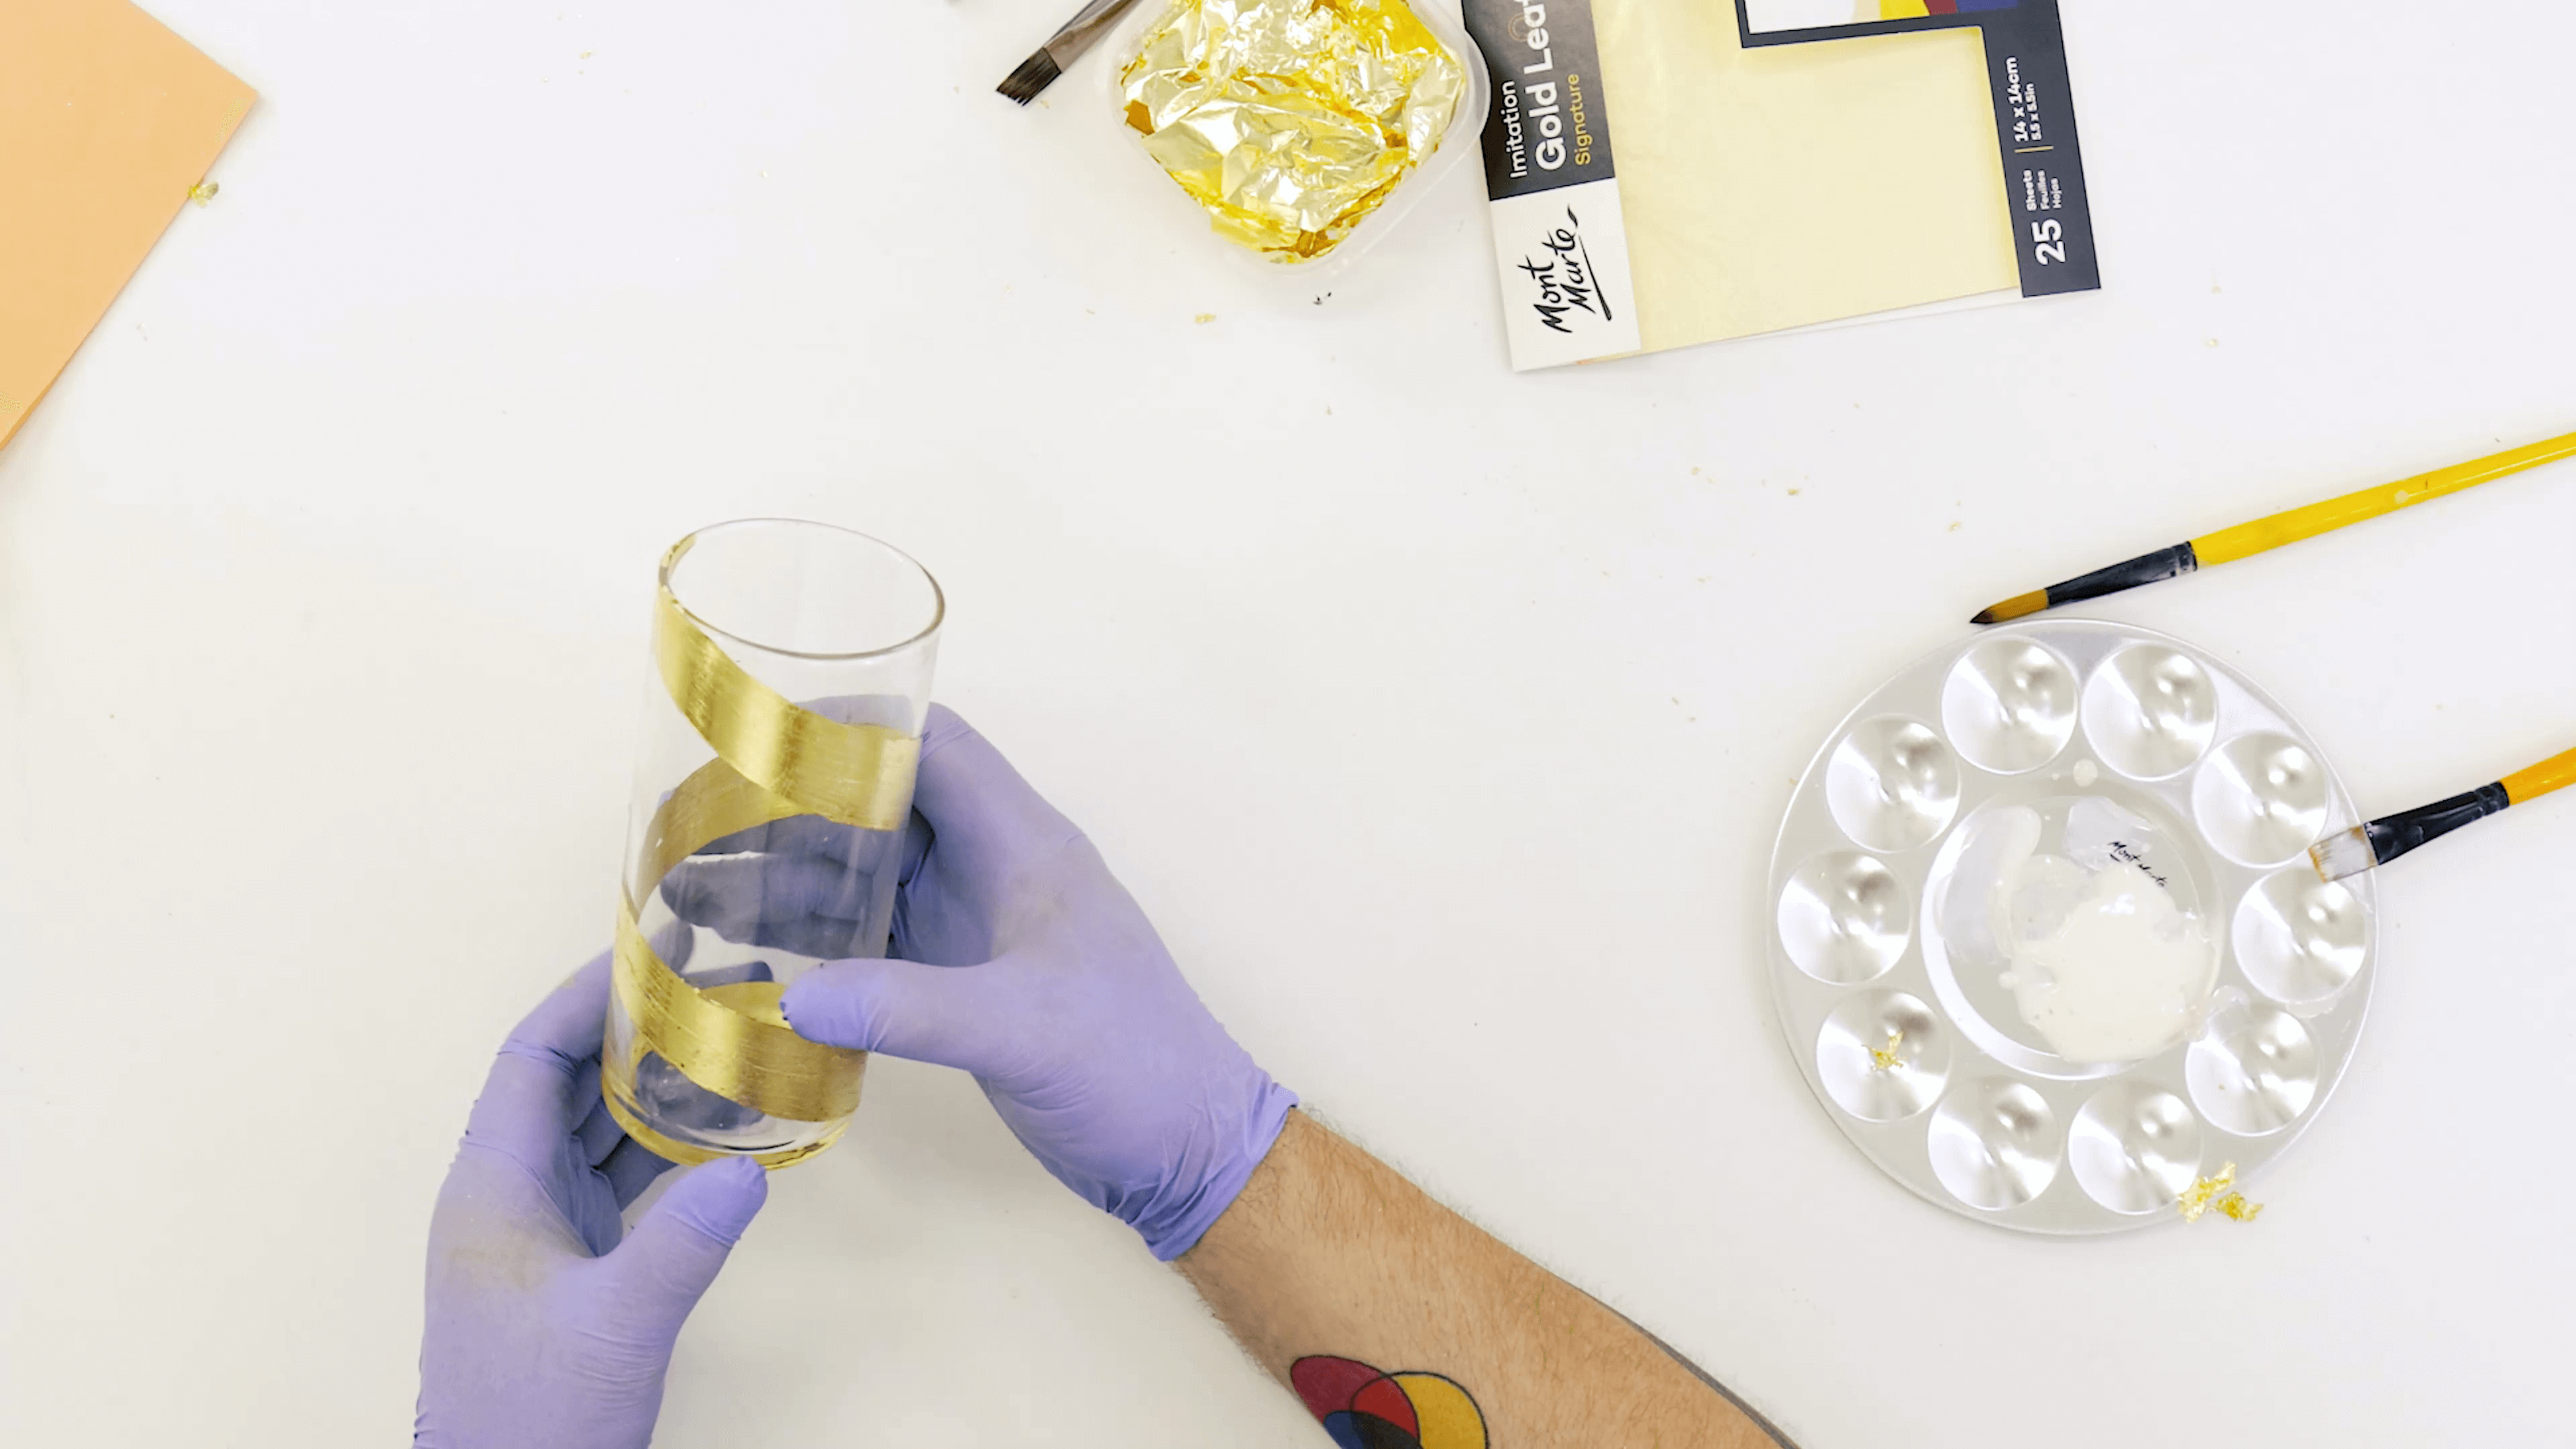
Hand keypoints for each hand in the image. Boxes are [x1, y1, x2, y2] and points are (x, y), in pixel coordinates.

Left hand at [416, 955, 768, 1447]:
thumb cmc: (531, 1421)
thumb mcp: (617, 1326)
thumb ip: (683, 1243)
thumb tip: (749, 1167)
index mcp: (491, 1189)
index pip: (527, 1057)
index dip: (581, 997)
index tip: (648, 955)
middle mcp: (505, 1197)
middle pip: (564, 1082)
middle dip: (632, 1030)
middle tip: (708, 986)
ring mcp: (533, 1233)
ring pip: (592, 1130)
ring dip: (651, 1088)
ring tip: (721, 1042)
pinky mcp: (565, 1268)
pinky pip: (612, 1180)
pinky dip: (660, 1149)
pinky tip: (716, 1137)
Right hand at [661, 705, 1295, 1259]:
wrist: (1188, 1148)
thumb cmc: (1136, 1069)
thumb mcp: (1023, 1033)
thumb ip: (911, 1011)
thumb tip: (796, 998)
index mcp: (1025, 847)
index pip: (936, 746)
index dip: (857, 728)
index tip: (767, 736)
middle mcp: (997, 871)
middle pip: (886, 804)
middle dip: (798, 805)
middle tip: (698, 822)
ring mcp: (980, 927)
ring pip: (875, 872)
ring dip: (796, 876)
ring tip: (695, 888)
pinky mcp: (965, 984)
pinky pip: (879, 937)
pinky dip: (822, 937)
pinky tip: (758, 955)